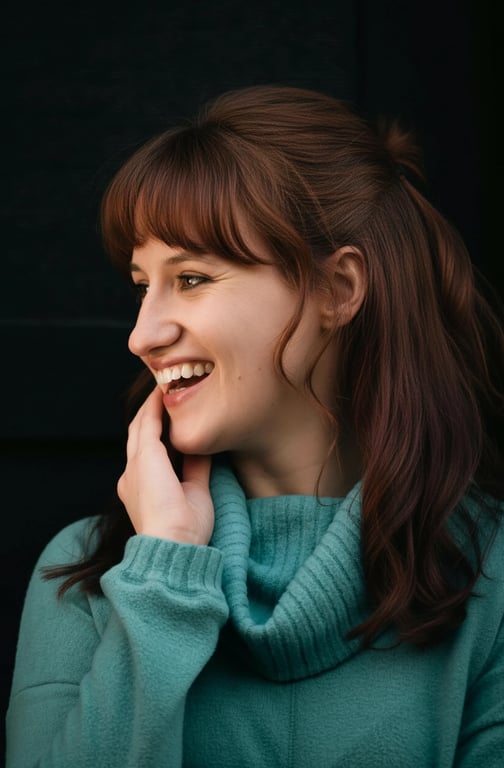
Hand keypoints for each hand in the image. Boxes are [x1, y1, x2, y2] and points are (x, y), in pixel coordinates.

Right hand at [117, 387, 213, 544]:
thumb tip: (203, 447)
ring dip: (152, 407)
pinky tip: (163, 394)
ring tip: (165, 388)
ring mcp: (134, 466)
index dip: (157, 433)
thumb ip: (195, 468)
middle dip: (151, 415)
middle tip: (165, 395)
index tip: (171, 417)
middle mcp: (132, 476)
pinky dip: (155, 408)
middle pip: (139, 435)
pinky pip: (148, 424)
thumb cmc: (186, 531)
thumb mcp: (194, 493)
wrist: (173, 545)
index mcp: (140, 488)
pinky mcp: (144, 458)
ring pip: (141, 426)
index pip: (148, 453)